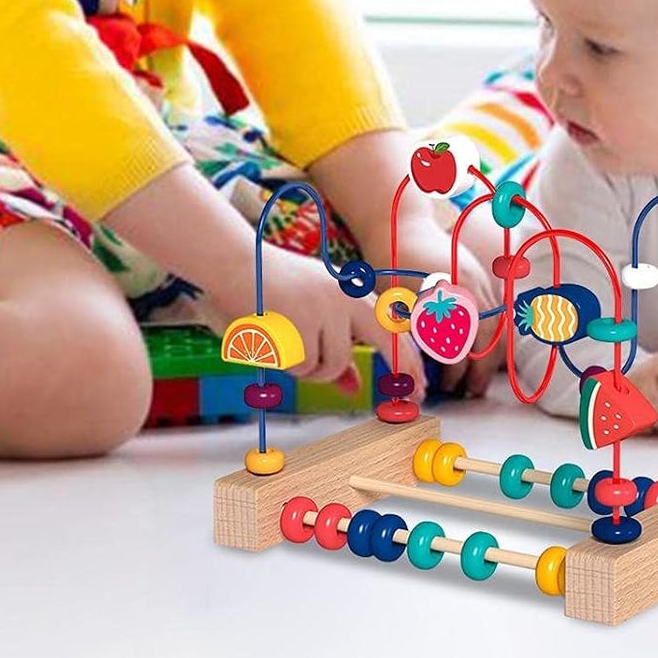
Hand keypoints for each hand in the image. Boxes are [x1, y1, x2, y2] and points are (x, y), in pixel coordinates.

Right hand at [213, 244, 429, 402]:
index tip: (420, 386)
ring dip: (311, 368)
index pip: (391, 326)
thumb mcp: (312, 313)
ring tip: (288, 345)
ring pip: (332, 365)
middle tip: (417, 394)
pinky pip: (303, 367)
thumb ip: (334, 347)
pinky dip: (288, 364)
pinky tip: (274, 340)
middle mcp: (345, 297)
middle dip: (404, 368)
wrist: (237, 264)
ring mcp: (325, 309)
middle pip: (385, 340)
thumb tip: (353, 387)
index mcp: (350, 292)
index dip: (410, 359)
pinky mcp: (302, 323)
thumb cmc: (271, 290)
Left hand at [363, 215, 498, 399]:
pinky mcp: (480, 274)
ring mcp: (478, 279)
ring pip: (498, 325)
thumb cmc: (388, 265)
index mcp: (446, 297)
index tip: (445, 387)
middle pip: (488, 340)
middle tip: (470, 391)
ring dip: (492, 354)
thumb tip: (427, 371)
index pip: (462, 348)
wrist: (398, 225)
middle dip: (481, 370)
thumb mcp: (394, 303)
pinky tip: (484, 348)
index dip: (455, 373)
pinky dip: (495, 333)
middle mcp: (469, 288)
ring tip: (480, 374)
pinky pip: (498, 309)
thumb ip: (415, 334)